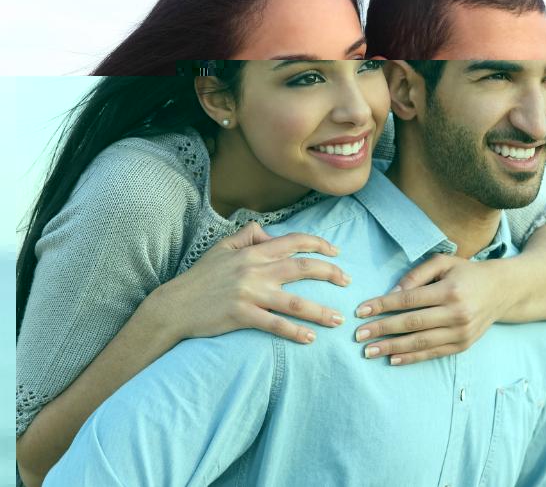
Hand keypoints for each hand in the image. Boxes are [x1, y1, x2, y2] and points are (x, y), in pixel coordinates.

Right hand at [145, 221, 349, 344]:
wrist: (174, 306)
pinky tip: (311, 338)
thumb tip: (269, 231)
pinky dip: (295, 332)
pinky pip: (275, 325)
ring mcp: (249, 294)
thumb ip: (248, 236)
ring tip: (338, 319)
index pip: (295, 241)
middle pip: (304, 268)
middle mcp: (255, 270)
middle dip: (331, 273)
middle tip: (348, 281)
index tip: (337, 252)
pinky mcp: (241, 316)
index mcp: (253, 252)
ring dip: (321, 311)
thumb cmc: (201, 277)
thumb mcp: (222, 248)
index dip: (320, 244)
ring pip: (295, 302)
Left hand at [353, 254, 511, 364]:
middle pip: (411, 323)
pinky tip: (392, 359)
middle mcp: (456, 313)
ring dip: (392, 347)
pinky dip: (411, 358)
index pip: (408, 299)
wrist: (502, 290)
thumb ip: (416, 274)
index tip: (361, 310)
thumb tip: (391, 293)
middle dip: (382, 329)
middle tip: (358, 335)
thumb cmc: (466, 273)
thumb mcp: (443, 262)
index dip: (383, 305)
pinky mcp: (463, 345)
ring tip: (369, 350)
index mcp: (449, 290)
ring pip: (420, 343)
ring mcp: (461, 332)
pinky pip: (433, 354)